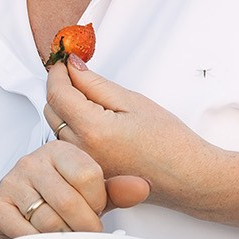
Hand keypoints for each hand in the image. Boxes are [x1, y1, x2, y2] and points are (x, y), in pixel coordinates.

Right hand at [0, 140, 150, 238]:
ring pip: (48, 221)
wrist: (15, 222)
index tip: (96, 211)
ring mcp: (11, 181)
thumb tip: (143, 186)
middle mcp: (32, 160)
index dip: (97, 202)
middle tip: (87, 235)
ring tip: (67, 238)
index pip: (88, 175)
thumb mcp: (91, 195)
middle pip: (69, 201)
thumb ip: (116, 190)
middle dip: (84, 227)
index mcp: (59, 150)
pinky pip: (25, 233)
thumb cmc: (58, 205)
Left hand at [45, 59, 215, 207]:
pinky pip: (67, 144)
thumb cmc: (169, 142)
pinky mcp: (85, 172)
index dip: (57, 73)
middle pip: (52, 110)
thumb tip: (72, 67)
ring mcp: (81, 165)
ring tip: (96, 105)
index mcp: (92, 130)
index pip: (57, 93)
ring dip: (66, 110)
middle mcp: (80, 151)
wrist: (187, 176)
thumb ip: (95, 83)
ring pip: (56, 127)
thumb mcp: (133, 101)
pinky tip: (96, 125)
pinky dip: (73, 129)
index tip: (63, 61)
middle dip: (61, 90)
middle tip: (81, 78)